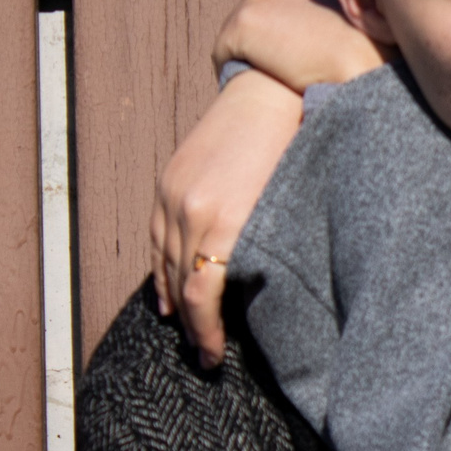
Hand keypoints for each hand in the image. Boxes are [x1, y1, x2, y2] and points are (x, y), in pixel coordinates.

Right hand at [151, 69, 305, 367]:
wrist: (269, 91)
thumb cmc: (295, 150)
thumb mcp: (290, 207)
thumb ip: (274, 251)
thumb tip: (271, 295)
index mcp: (227, 221)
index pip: (201, 294)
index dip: (205, 333)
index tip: (213, 359)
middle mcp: (193, 210)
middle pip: (179, 284)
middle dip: (190, 325)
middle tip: (203, 354)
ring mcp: (175, 193)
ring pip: (162, 261)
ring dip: (172, 300)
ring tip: (185, 330)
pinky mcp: (169, 180)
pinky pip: (155, 235)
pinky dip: (159, 267)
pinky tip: (166, 292)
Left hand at [214, 0, 387, 89]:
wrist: (358, 66)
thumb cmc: (368, 50)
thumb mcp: (355, 16)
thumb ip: (331, 12)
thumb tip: (322, 30)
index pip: (276, 2)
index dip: (283, 32)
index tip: (293, 56)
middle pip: (254, 15)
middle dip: (263, 41)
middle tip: (276, 73)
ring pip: (238, 35)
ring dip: (248, 57)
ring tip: (265, 83)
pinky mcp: (241, 24)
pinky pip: (222, 53)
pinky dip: (232, 71)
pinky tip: (252, 87)